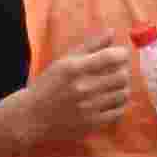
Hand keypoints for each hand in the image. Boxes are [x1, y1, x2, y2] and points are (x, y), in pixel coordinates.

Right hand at [15, 38, 140, 145]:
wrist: (32, 117)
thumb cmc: (48, 85)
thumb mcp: (64, 61)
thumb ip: (90, 46)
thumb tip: (112, 32)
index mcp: (74, 69)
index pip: (111, 57)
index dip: (121, 54)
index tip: (120, 54)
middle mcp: (82, 88)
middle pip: (122, 76)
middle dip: (123, 70)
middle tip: (118, 70)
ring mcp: (88, 108)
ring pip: (123, 94)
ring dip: (123, 87)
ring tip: (114, 85)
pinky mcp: (92, 124)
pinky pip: (118, 111)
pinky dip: (119, 104)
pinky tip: (111, 99)